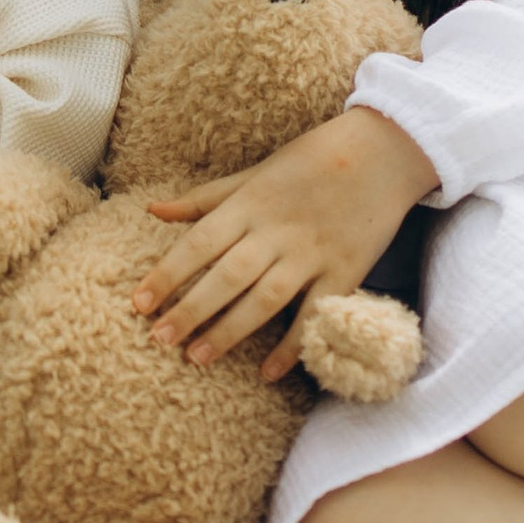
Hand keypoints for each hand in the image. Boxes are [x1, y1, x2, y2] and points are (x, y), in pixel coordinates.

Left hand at [133, 107, 438, 378]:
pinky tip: (269, 372)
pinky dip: (293, 345)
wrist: (385, 149)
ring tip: (197, 358)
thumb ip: (206, 198)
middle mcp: (278, 229)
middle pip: (227, 276)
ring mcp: (314, 252)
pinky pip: (315, 313)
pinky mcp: (346, 270)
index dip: (167, 274)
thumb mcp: (256, 172)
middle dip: (191, 310)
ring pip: (265, 298)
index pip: (200, 243)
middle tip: (159, 340)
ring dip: (230, 330)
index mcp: (252, 202)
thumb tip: (152, 210)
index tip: (138, 303)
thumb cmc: (313, 159)